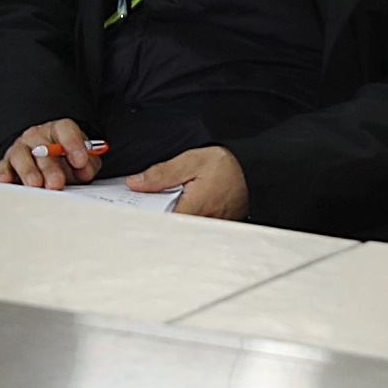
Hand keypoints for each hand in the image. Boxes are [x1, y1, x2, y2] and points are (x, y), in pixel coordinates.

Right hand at [0, 118, 96, 190]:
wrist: (47, 164)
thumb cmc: (65, 161)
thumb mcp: (83, 161)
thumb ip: (88, 164)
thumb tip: (84, 170)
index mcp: (58, 131)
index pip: (64, 129)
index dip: (73, 144)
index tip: (80, 161)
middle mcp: (37, 137)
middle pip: (42, 147)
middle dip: (50, 167)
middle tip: (57, 182)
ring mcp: (20, 149)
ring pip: (20, 156)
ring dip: (28, 171)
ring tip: (35, 184)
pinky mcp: (7, 163)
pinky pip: (2, 167)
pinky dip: (4, 174)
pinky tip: (7, 181)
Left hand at [130, 147, 249, 218]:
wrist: (256, 170)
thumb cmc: (229, 165)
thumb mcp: (191, 161)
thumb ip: (161, 174)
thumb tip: (136, 183)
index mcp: (194, 209)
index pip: (160, 223)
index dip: (143, 217)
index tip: (131, 207)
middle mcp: (202, 223)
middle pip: (168, 226)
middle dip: (153, 215)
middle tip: (142, 203)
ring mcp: (210, 226)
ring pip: (179, 226)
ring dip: (167, 215)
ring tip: (159, 202)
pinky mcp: (215, 225)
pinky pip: (192, 224)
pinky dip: (181, 215)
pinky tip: (177, 204)